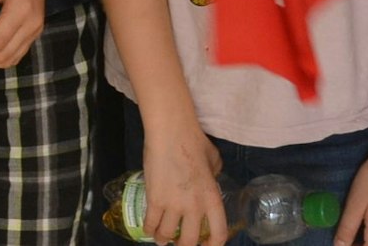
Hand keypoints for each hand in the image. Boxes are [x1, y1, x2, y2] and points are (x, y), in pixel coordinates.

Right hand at [138, 121, 226, 245]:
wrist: (171, 132)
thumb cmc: (194, 142)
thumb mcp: (214, 161)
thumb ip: (214, 177)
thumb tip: (210, 180)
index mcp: (212, 198)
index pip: (218, 234)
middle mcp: (194, 207)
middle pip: (188, 241)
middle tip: (178, 243)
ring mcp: (173, 205)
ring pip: (166, 235)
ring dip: (162, 239)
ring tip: (161, 239)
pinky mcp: (154, 200)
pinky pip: (150, 223)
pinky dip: (148, 229)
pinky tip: (149, 229)